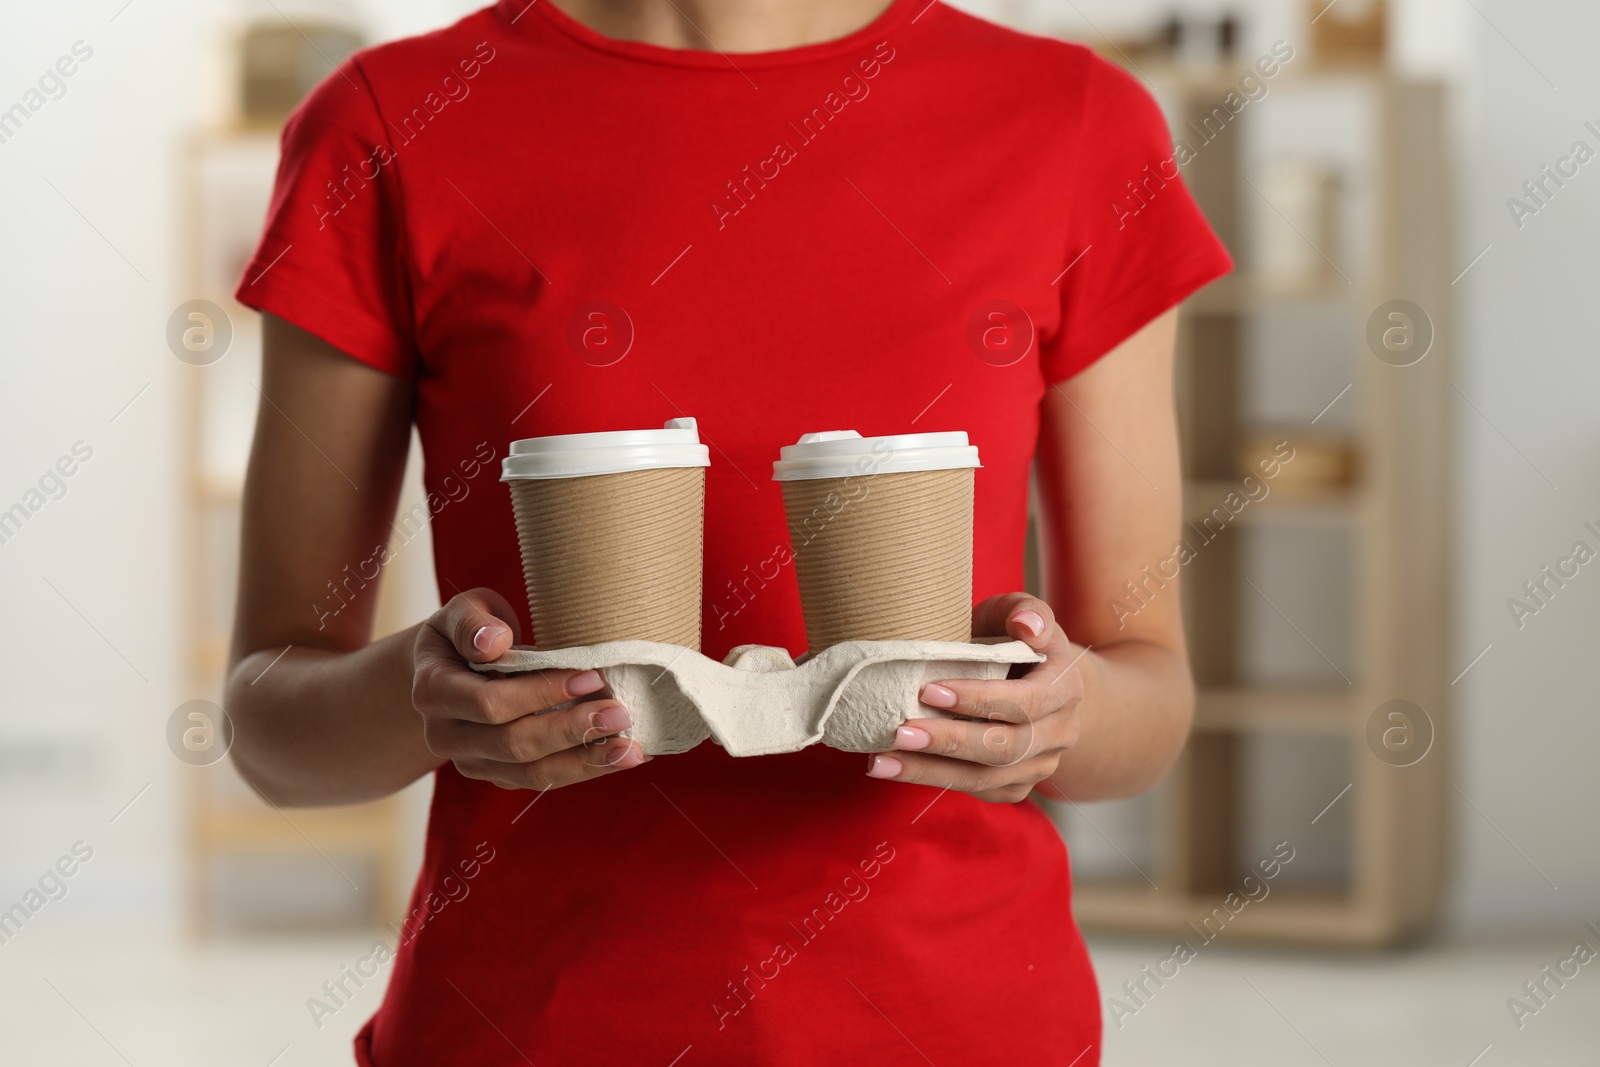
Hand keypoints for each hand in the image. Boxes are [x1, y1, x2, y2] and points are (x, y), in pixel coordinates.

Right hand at [411, 589, 647, 789]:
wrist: (453, 667)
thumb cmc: (468, 631)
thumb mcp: (460, 611)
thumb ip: (471, 621)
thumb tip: (494, 642)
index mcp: (433, 691)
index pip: (490, 702)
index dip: (541, 693)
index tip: (590, 676)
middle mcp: (446, 735)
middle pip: (513, 744)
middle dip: (571, 731)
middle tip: (620, 713)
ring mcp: (474, 761)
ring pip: (532, 774)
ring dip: (586, 762)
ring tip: (631, 749)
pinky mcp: (500, 774)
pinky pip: (545, 779)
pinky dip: (587, 768)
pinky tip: (624, 756)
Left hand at [865, 594, 1083, 802]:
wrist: (1033, 682)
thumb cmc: (1012, 639)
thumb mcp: (1016, 614)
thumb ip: (1022, 610)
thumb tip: (1026, 624)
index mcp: (1065, 687)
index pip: (1026, 702)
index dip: (979, 700)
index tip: (928, 690)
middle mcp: (1060, 732)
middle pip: (1005, 748)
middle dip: (948, 742)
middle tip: (899, 733)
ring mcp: (1040, 764)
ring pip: (986, 778)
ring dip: (929, 772)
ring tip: (881, 761)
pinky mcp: (1015, 785)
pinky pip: (975, 791)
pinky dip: (932, 780)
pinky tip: (893, 768)